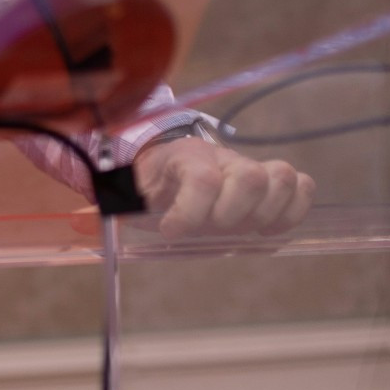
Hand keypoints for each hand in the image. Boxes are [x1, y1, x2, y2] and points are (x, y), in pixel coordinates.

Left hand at [132, 133, 314, 239]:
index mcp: (186, 157)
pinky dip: (293, 210)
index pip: (202, 179)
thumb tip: (88, 221)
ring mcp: (251, 167)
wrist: (168, 168)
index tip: (172, 232)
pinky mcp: (272, 182)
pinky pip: (301, 186)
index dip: (190, 213)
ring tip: (241, 229)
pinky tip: (267, 228)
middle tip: (213, 228)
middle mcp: (224, 157)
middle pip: (249, 178)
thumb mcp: (129, 194)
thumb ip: (117, 204)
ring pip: (282, 177)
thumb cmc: (151, 186)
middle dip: (231, 215)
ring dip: (265, 214)